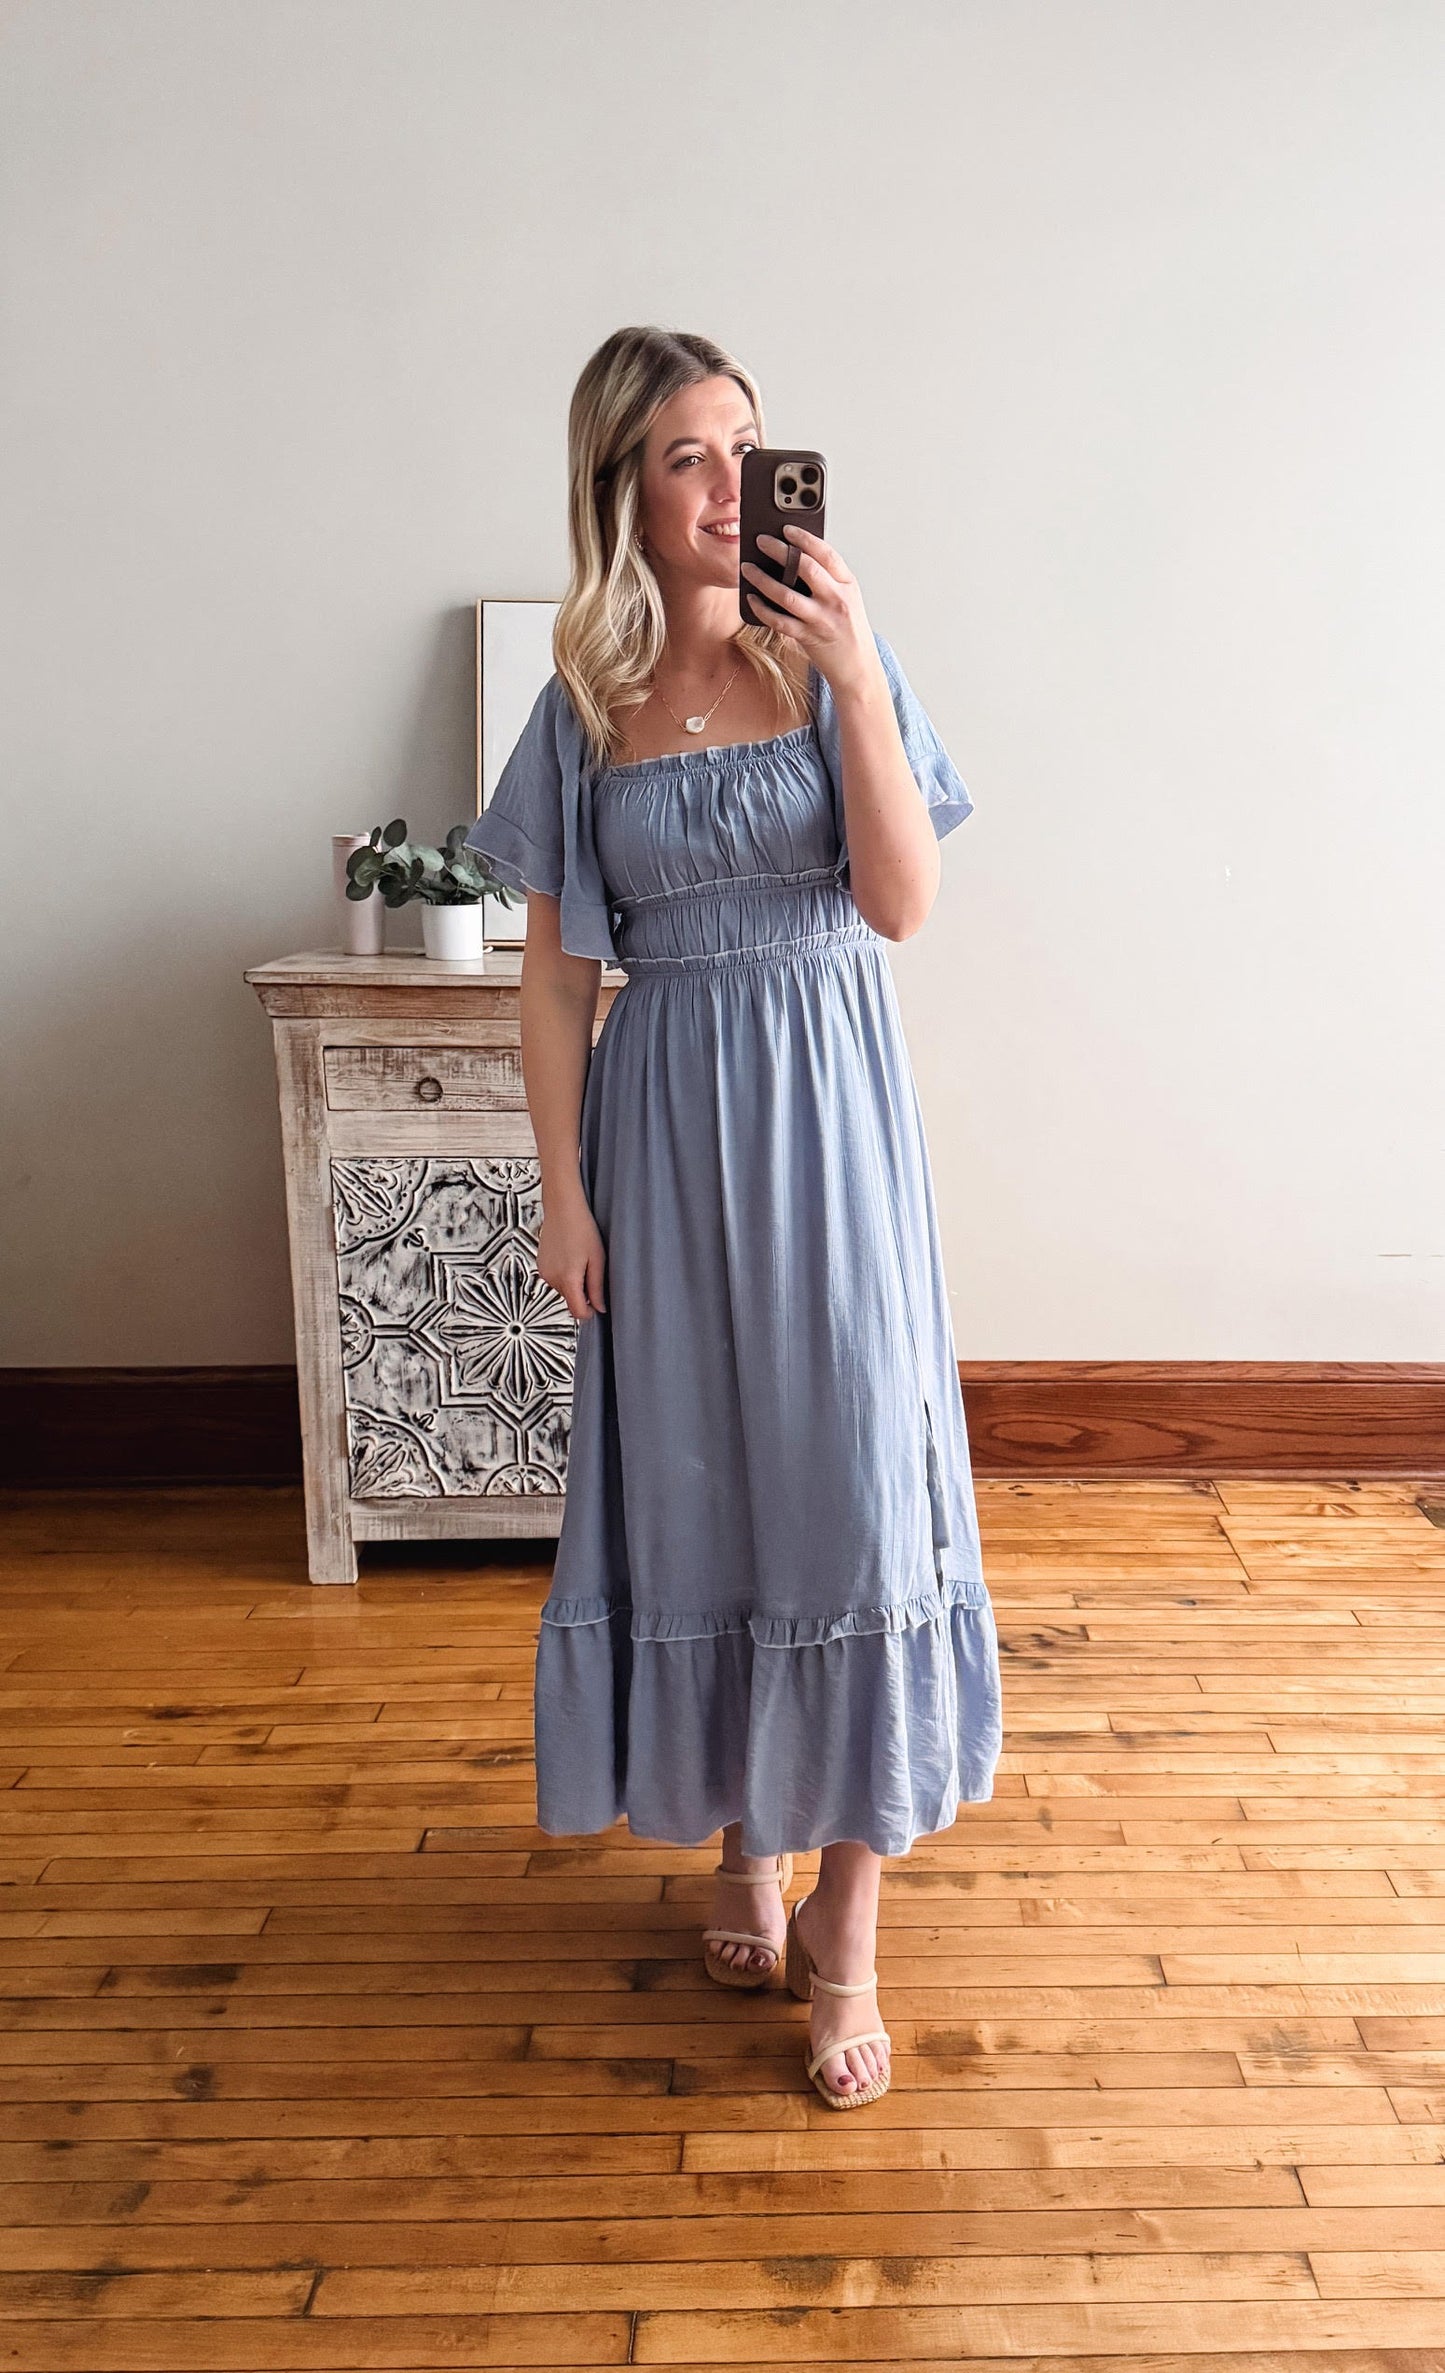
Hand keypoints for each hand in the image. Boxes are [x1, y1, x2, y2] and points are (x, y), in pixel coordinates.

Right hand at [536, 1195, 606, 1322]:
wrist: (562, 1208)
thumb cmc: (582, 1228)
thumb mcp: (597, 1259)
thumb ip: (597, 1287)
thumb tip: (599, 1308)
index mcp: (568, 1279)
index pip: (577, 1312)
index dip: (589, 1313)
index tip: (597, 1307)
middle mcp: (552, 1279)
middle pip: (570, 1300)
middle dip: (582, 1293)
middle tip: (592, 1270)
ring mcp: (544, 1272)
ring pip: (563, 1289)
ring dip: (573, 1282)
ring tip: (580, 1259)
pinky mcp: (540, 1265)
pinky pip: (555, 1278)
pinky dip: (564, 1274)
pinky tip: (570, 1255)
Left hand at [741, 525, 881, 699]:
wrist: (857, 665)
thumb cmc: (848, 628)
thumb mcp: (847, 597)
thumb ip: (827, 578)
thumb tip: (792, 557)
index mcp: (847, 584)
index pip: (826, 553)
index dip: (805, 538)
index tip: (786, 528)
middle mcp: (836, 599)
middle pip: (805, 568)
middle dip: (780, 551)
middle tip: (760, 541)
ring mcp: (822, 619)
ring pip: (787, 595)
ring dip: (763, 580)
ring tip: (748, 568)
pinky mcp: (808, 637)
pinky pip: (779, 621)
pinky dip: (762, 609)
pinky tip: (751, 599)